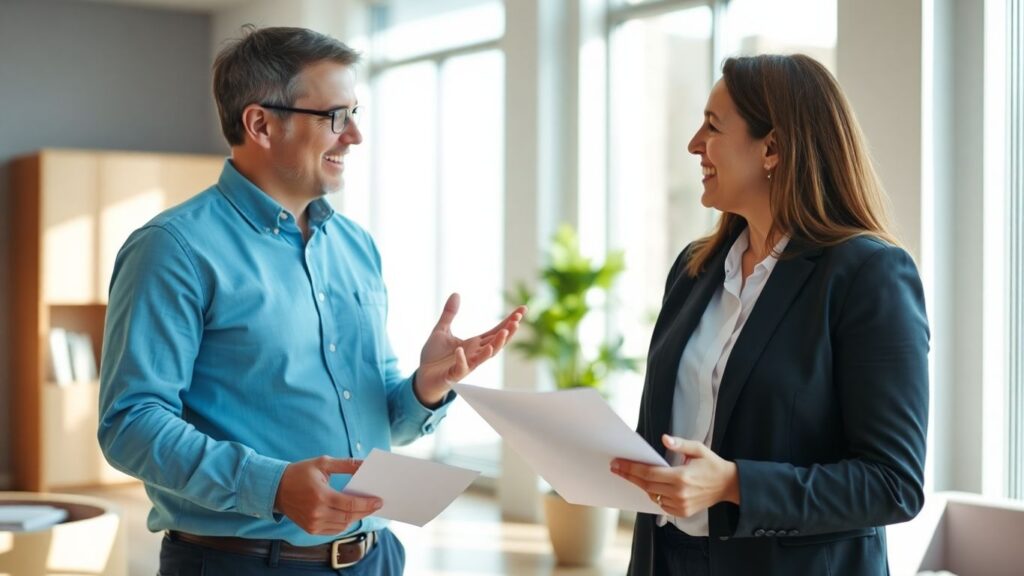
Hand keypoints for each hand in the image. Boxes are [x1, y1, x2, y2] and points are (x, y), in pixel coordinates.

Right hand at [274, 456, 381, 534]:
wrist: (276, 489)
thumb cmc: (300, 473)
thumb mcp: (323, 463)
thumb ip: (346, 464)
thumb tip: (365, 464)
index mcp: (320, 496)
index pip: (350, 504)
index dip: (367, 504)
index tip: (379, 501)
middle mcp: (317, 513)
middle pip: (349, 517)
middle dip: (365, 511)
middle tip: (376, 505)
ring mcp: (313, 524)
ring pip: (342, 525)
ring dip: (355, 517)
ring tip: (365, 508)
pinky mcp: (310, 529)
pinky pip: (333, 530)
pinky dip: (344, 523)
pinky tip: (349, 514)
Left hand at [414, 293, 525, 405]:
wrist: (423, 376)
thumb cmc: (434, 356)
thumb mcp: (441, 330)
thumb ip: (449, 313)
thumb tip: (456, 293)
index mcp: (474, 343)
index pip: (496, 330)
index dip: (509, 321)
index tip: (523, 309)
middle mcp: (475, 353)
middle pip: (496, 342)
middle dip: (508, 332)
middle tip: (518, 320)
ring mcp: (467, 364)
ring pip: (485, 356)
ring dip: (495, 345)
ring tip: (504, 333)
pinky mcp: (455, 374)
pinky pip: (461, 367)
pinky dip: (461, 359)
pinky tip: (460, 350)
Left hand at [611, 434, 739, 517]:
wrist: (728, 486)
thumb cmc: (712, 465)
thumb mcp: (698, 449)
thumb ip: (680, 444)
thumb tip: (665, 438)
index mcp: (681, 477)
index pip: (648, 473)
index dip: (631, 468)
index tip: (617, 463)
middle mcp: (679, 493)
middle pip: (646, 485)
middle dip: (629, 475)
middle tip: (615, 468)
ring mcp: (680, 505)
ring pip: (652, 495)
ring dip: (641, 485)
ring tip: (629, 474)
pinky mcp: (682, 512)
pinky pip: (660, 504)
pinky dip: (654, 494)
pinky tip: (649, 485)